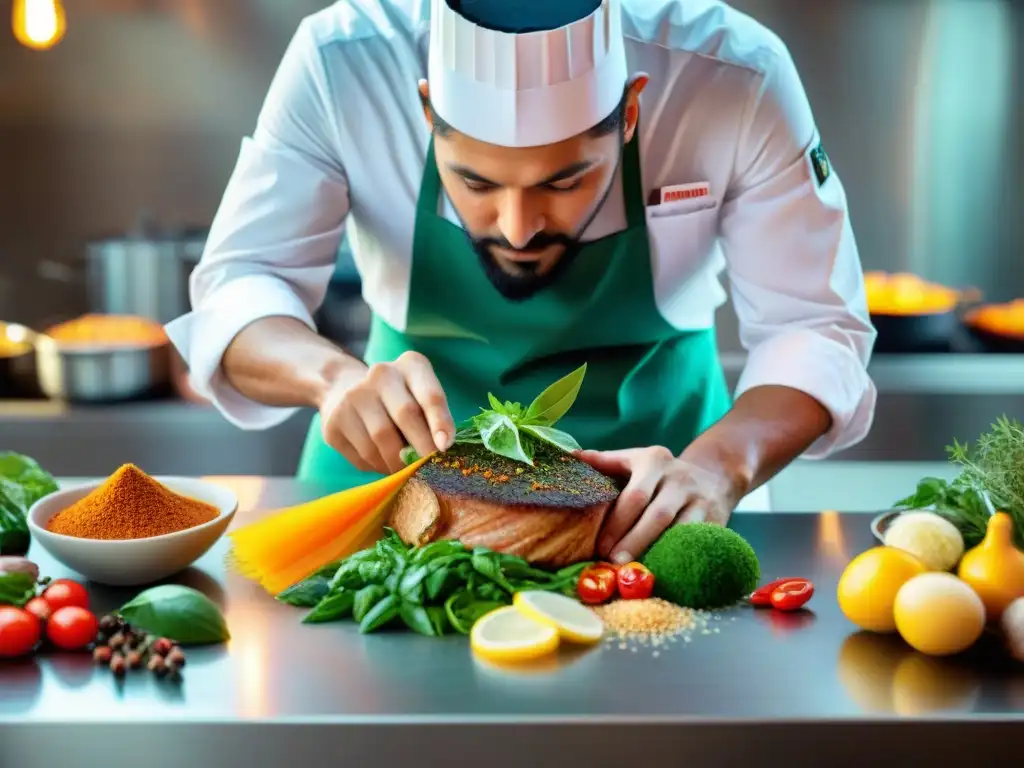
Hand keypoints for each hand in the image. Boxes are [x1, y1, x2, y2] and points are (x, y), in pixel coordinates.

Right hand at [318, 351, 454, 474]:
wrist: (343, 388)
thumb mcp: (420, 396)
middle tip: (431, 470)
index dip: (440, 422)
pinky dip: (378, 466)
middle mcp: (380, 375)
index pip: (429, 395)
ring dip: (398, 464)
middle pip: (405, 416)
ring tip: (406, 470)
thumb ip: (431, 419)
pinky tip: (383, 463)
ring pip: (380, 441)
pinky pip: (362, 455)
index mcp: (410, 366)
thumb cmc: (398, 398)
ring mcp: (352, 397)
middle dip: (422, 449)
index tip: (445, 447)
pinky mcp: (333, 423)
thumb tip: (439, 454)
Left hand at [577, 446, 745, 564]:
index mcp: (654, 461)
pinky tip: (665, 573)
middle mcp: (679, 478)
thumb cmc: (662, 474)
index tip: (600, 547)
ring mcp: (701, 500)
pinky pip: (697, 542)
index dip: (616, 524)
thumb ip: (605, 461)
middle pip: (656, 515)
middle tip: (614, 563)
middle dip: (633, 542)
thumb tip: (570, 457)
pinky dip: (680, 558)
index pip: (634, 496)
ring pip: (680, 531)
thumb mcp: (636, 460)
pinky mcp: (717, 520)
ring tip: (637, 572)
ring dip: (658, 553)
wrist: (715, 476)